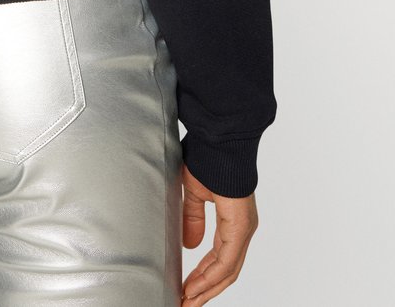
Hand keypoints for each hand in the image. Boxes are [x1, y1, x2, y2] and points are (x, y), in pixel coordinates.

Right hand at [180, 163, 258, 303]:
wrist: (218, 138)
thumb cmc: (207, 156)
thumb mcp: (194, 193)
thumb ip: (193, 218)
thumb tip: (191, 245)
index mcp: (233, 220)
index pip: (220, 259)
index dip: (203, 277)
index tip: (185, 289)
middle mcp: (242, 228)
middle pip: (226, 271)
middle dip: (204, 290)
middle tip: (185, 304)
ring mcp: (243, 228)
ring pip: (228, 270)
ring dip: (206, 288)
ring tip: (186, 302)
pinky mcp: (240, 225)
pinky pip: (227, 260)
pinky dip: (210, 276)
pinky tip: (195, 286)